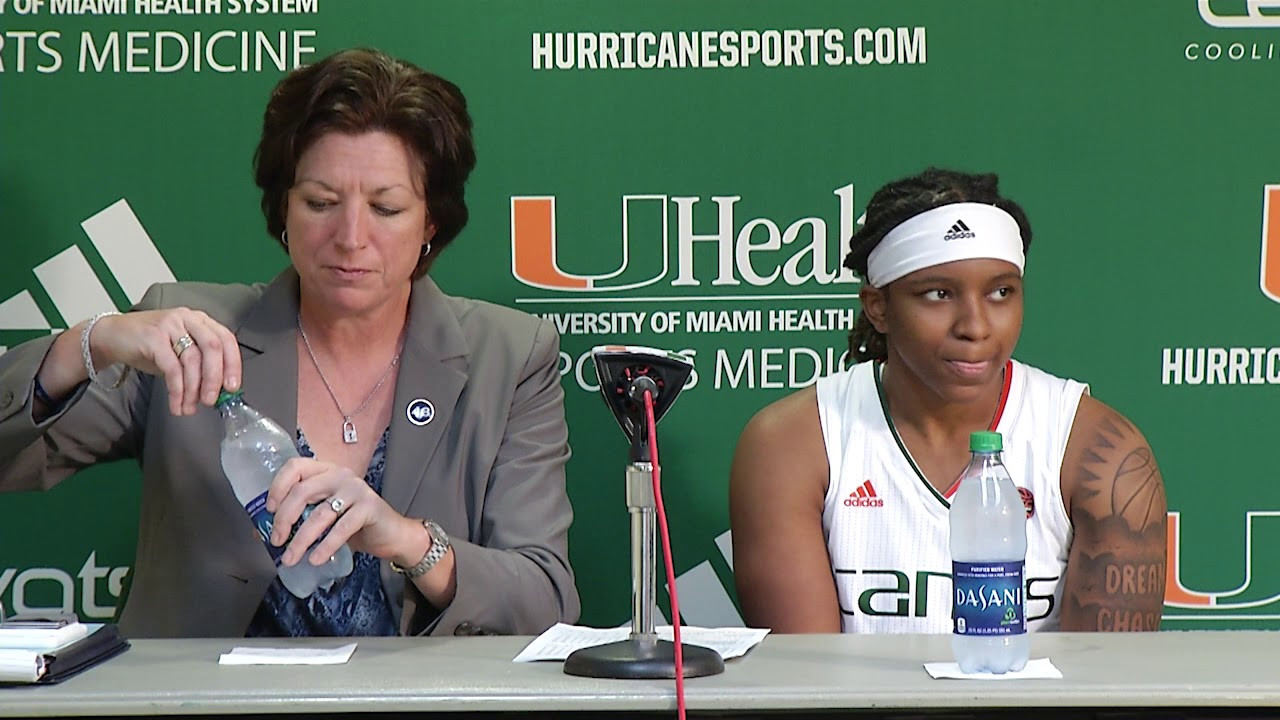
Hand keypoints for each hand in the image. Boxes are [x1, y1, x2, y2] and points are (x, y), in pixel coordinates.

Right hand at [91, 308, 241, 414]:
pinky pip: (172, 368)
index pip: (226, 339)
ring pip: (192, 360)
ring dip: (193, 389)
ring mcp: (170, 325)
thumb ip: (199, 364)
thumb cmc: (149, 345)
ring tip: (189, 407)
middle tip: (211, 400)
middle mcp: (187, 318)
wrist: (111, 336)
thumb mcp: (180, 350)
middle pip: (213, 348)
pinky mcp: (153, 337)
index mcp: (200, 320)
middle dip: (214, 378)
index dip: (233, 364)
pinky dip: (177, 390)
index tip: (232, 387)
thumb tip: (218, 390)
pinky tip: (176, 403)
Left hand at [264, 457, 423, 566]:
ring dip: (301, 540)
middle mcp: (340, 475)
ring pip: (319, 514)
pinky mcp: (369, 507)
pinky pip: (341, 528)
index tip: (269, 510)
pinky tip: (316, 559)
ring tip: (291, 558)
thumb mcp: (323, 517)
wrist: (390, 535)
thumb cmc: (353, 524)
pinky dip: (325, 545)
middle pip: (302, 491)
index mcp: (326, 471)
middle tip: (277, 541)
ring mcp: (356, 489)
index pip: (295, 467)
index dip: (278, 486)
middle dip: (284, 519)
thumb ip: (299, 517)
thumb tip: (260, 532)